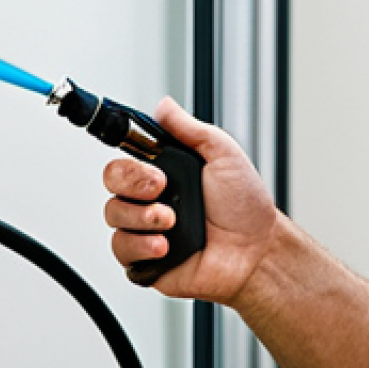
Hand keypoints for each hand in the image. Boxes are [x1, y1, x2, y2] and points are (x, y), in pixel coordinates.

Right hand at [103, 97, 278, 303]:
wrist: (256, 251)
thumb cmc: (245, 207)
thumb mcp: (223, 154)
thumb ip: (190, 129)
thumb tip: (164, 106)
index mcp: (165, 172)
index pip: (127, 156)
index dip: (129, 157)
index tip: (148, 163)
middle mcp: (152, 198)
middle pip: (112, 181)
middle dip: (132, 182)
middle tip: (160, 187)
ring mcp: (147, 229)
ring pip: (114, 215)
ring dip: (141, 216)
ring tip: (171, 221)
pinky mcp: (146, 260)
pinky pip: (122, 250)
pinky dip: (140, 246)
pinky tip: (165, 246)